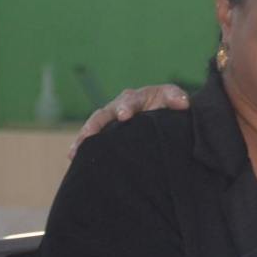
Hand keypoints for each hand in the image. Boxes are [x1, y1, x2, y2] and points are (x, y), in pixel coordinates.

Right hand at [68, 84, 188, 159]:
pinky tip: (73, 159)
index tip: (124, 116)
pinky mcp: (107, 135)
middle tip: (89, 136)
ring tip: (74, 152)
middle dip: (95, 125)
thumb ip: (176, 98)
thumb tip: (183, 103)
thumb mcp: (173, 97)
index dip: (126, 108)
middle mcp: (117, 108)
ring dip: (83, 139)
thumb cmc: (168, 104)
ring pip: (94, 128)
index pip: (128, 102)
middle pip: (103, 115)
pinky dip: (83, 148)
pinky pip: (93, 141)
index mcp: (135, 98)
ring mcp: (110, 122)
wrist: (164, 115)